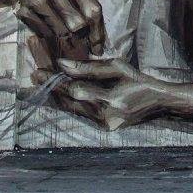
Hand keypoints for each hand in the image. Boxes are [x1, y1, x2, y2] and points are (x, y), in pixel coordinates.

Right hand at [17, 0, 105, 57]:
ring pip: (61, 31)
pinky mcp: (24, 9)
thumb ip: (87, 7)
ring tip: (67, 39)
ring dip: (66, 39)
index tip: (98, 49)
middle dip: (81, 37)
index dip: (97, 33)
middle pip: (77, 24)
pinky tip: (50, 31)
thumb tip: (96, 43)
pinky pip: (44, 33)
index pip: (92, 11)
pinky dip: (50, 36)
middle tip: (82, 46)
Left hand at [35, 58, 166, 130]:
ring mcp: (106, 125)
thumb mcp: (116, 67)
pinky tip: (60, 94)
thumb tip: (62, 64)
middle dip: (53, 89)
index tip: (40, 72)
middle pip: (71, 103)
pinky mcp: (105, 128)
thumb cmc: (136, 79)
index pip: (77, 91)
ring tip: (43, 84)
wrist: (157, 102)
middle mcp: (107, 116)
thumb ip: (89, 68)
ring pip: (74, 110)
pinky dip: (71, 104)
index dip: (57, 82)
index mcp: (113, 99)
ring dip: (58, 97)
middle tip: (35, 77)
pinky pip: (82, 115)